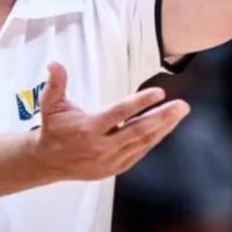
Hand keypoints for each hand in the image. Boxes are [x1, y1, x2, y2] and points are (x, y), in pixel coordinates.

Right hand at [29, 62, 189, 180]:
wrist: (49, 162)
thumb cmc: (53, 128)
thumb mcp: (50, 104)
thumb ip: (55, 83)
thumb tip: (54, 63)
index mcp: (88, 129)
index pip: (120, 113)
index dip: (140, 102)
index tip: (159, 92)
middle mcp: (102, 146)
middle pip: (138, 130)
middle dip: (163, 117)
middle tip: (181, 105)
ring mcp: (110, 160)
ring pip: (143, 142)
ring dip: (164, 127)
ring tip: (179, 113)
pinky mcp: (116, 168)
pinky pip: (140, 152)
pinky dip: (154, 139)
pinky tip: (165, 127)